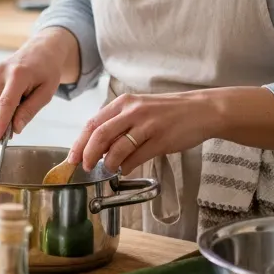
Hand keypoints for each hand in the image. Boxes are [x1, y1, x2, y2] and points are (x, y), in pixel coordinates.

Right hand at [0, 29, 76, 141]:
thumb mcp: (47, 92)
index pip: (5, 103)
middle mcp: (1, 71)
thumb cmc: (47, 71)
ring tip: (21, 104)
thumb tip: (15, 128)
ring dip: (1, 112)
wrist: (41, 49)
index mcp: (18, 75)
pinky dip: (1, 103)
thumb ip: (30, 110)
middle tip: (10, 134)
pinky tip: (14, 95)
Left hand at [71, 90, 221, 172]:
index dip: (80, 142)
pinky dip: (127, 167)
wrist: (200, 110)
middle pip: (100, 134)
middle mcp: (132, 111)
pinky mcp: (160, 139)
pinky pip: (137, 157)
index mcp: (123, 103)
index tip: (72, 157)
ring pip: (117, 147)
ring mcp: (147, 125)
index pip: (93, 123)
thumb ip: (118, 125)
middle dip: (88, 154)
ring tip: (108, 169)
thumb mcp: (138, 110)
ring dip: (108, 163)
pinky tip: (125, 170)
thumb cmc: (167, 112)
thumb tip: (98, 148)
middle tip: (84, 167)